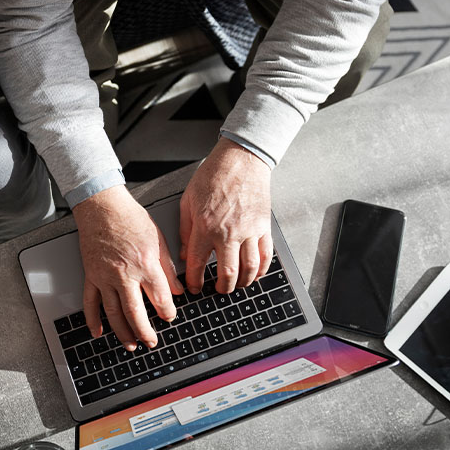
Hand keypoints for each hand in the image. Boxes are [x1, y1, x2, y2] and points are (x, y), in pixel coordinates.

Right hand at [73, 185, 182, 349]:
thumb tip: (177, 289)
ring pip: (113, 312)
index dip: (167, 311)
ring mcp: (105, 276)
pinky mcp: (91, 275)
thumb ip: (168, 268)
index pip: (160, 297)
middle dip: (145, 331)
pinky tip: (98, 332)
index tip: (170, 317)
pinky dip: (93, 320)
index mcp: (145, 264)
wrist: (102, 207)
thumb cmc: (130, 218)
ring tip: (131, 344)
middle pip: (135, 312)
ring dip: (122, 332)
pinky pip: (90, 302)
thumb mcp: (158, 240)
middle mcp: (124, 273)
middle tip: (151, 342)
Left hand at [180, 137, 272, 293]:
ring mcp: (249, 230)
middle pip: (228, 274)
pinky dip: (261, 270)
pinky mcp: (264, 226)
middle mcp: (229, 232)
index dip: (195, 281)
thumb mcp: (188, 200)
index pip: (198, 264)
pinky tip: (255, 274)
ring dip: (242, 282)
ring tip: (235, 285)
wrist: (241, 159)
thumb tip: (184, 255)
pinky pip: (266, 255)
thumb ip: (184, 230)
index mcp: (206, 226)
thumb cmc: (213, 175)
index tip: (194, 288)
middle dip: (221, 288)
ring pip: (249, 268)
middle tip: (217, 290)